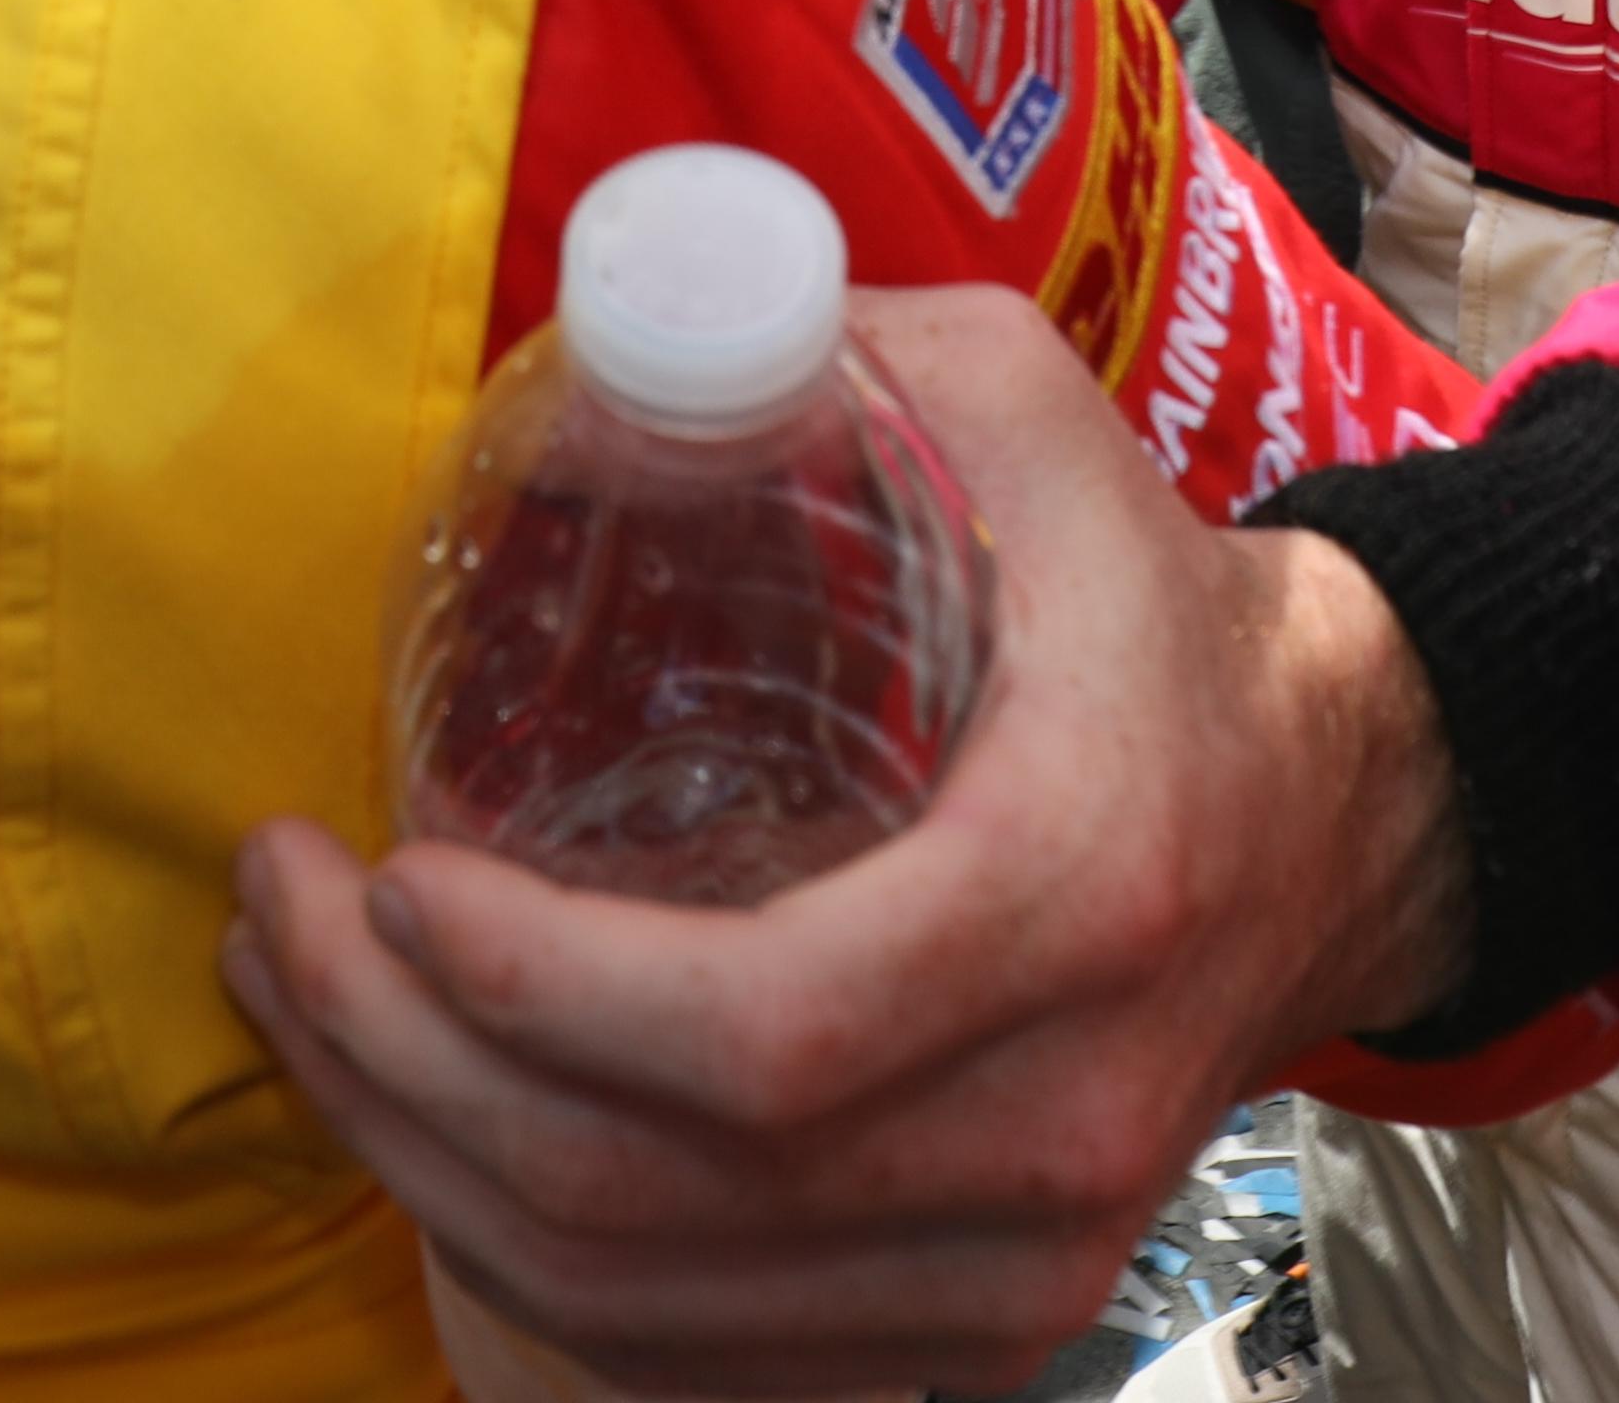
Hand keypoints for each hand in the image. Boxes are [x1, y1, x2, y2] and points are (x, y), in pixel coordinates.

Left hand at [223, 292, 1468, 1394]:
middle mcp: (1059, 1122)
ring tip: (307, 1005)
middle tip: (278, 916)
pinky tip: (433, 1132)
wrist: (1341, 812)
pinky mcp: (986, 1322)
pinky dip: (528, 1272)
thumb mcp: (1019, 418)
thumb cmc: (1150, 607)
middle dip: (403, 1068)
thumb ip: (811, 351)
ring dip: (422, 1168)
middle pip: (656, 1190)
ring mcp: (1028, 1258)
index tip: (392, 870)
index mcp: (1075, 895)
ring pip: (645, 1301)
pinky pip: (697, 1364)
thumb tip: (599, 319)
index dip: (533, 991)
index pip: (760, 1039)